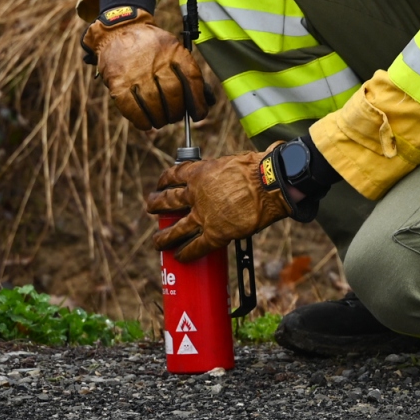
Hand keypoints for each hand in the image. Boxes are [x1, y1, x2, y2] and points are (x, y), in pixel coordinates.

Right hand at [82, 7, 212, 129]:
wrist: (119, 30)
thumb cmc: (152, 47)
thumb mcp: (172, 49)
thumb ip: (188, 73)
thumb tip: (206, 101)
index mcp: (174, 51)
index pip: (191, 79)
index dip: (197, 100)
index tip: (198, 114)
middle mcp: (156, 62)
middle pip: (172, 95)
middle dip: (176, 112)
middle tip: (174, 116)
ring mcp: (135, 73)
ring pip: (154, 105)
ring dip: (160, 119)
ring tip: (160, 120)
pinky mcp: (118, 83)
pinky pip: (132, 109)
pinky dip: (141, 120)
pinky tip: (146, 122)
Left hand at [144, 149, 291, 261]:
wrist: (269, 183)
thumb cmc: (256, 168)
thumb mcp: (231, 161)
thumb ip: (221, 170)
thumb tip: (225, 172)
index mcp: (199, 173)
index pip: (173, 175)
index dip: (164, 180)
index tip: (161, 183)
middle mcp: (195, 195)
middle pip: (167, 201)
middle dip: (156, 205)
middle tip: (150, 208)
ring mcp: (203, 216)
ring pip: (176, 229)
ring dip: (164, 237)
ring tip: (157, 242)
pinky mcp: (215, 234)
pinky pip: (196, 247)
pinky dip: (186, 253)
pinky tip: (179, 257)